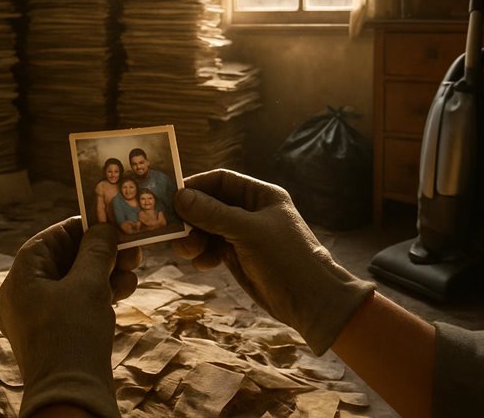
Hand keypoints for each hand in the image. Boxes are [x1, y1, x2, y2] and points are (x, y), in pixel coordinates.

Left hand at [0, 218, 139, 417]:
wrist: (71, 394)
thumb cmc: (73, 333)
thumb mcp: (88, 284)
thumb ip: (96, 250)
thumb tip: (104, 228)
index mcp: (22, 276)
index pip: (52, 237)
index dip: (82, 227)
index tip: (111, 223)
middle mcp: (25, 293)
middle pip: (65, 258)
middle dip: (101, 252)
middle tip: (131, 249)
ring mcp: (40, 315)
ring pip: (75, 281)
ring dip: (106, 273)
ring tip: (132, 272)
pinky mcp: (57, 333)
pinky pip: (77, 303)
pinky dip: (100, 294)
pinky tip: (124, 292)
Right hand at [172, 169, 374, 353]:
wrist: (311, 301)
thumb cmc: (287, 258)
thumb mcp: (248, 231)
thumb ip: (213, 213)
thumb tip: (180, 197)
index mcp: (261, 195)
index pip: (221, 181)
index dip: (196, 186)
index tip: (172, 197)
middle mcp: (251, 211)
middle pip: (210, 205)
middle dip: (192, 217)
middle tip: (174, 231)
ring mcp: (244, 235)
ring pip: (207, 229)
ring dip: (194, 238)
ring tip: (189, 250)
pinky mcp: (239, 257)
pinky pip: (212, 248)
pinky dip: (203, 254)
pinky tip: (203, 264)